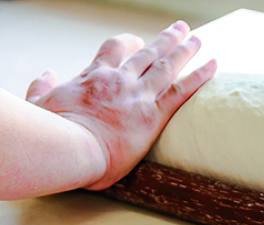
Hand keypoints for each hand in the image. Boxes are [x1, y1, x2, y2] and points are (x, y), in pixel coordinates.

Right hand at [25, 21, 215, 190]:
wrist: (68, 147)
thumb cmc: (51, 133)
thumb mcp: (40, 105)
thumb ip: (43, 87)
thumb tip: (46, 75)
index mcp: (92, 77)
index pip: (113, 52)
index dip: (126, 44)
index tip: (135, 41)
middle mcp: (119, 80)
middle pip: (147, 53)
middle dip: (165, 40)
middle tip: (180, 30)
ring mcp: (138, 95)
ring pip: (167, 65)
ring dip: (185, 49)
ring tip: (197, 39)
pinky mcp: (154, 114)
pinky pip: (183, 90)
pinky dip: (201, 75)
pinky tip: (214, 64)